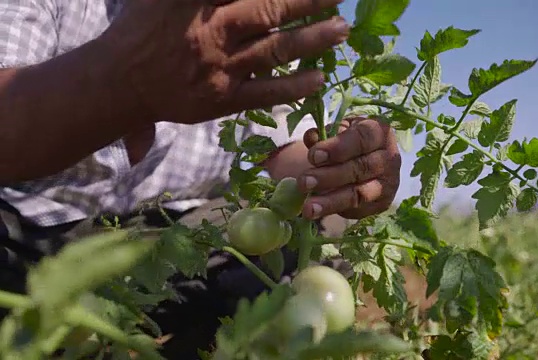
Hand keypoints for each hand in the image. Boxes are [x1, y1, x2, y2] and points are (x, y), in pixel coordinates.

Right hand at [99, 0, 348, 123]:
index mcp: (200, 2)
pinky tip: (319, 79)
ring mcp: (221, 68)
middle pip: (271, 10)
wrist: (120, 82)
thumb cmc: (143, 31)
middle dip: (309, 1)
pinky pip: (266, 93)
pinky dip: (294, 87)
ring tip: (341, 29)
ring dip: (313, 40)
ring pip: (276, 50)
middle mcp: (214, 31)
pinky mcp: (224, 99)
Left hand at [297, 117, 401, 219]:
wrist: (361, 160)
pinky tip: (317, 211)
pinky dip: (335, 210)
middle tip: (304, 182)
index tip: (314, 156)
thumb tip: (312, 137)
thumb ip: (323, 134)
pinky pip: (358, 209)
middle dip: (329, 176)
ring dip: (332, 201)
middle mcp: (389, 158)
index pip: (363, 138)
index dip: (338, 148)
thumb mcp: (336, 132)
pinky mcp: (382, 203)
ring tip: (308, 207)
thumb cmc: (347, 141)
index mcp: (379, 132)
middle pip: (361, 168)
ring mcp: (388, 183)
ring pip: (360, 193)